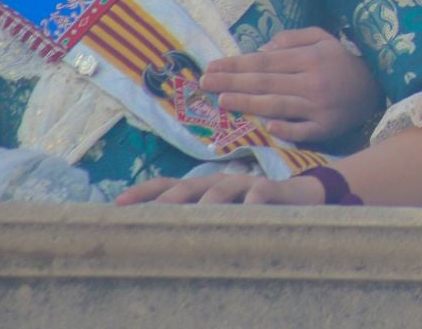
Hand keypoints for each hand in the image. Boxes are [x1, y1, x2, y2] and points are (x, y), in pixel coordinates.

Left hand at [115, 173, 326, 206]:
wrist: (302, 199)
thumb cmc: (255, 212)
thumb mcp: (225, 218)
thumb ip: (199, 223)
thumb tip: (159, 239)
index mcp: (205, 189)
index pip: (170, 185)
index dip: (146, 192)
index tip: (119, 203)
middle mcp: (222, 182)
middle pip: (191, 184)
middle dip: (170, 197)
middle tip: (154, 211)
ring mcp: (247, 184)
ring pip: (223, 188)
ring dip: (209, 200)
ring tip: (198, 214)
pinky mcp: (275, 190)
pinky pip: (262, 192)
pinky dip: (255, 198)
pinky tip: (250, 207)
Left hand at [200, 28, 381, 142]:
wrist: (377, 87)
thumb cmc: (341, 61)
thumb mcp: (322, 38)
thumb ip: (292, 39)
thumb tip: (261, 50)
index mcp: (311, 58)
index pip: (265, 62)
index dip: (236, 64)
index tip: (212, 66)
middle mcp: (313, 82)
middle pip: (266, 82)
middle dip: (232, 81)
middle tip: (205, 83)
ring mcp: (320, 107)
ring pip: (278, 105)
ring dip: (248, 103)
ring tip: (222, 100)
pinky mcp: (327, 128)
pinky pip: (303, 130)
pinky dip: (286, 129)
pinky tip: (266, 127)